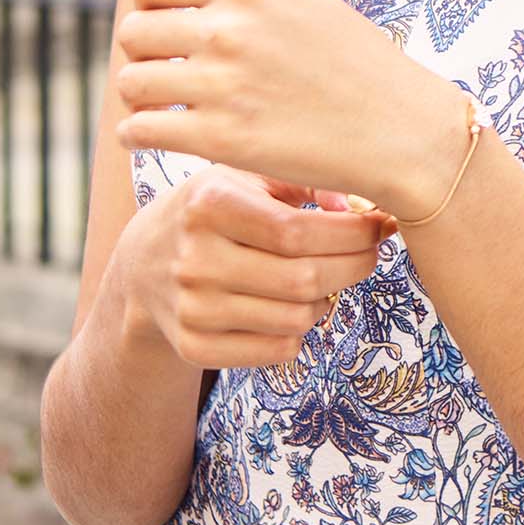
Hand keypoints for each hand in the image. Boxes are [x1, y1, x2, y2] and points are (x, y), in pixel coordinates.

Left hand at [113, 0, 428, 199]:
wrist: (396, 126)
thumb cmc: (348, 53)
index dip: (153, 4)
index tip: (174, 24)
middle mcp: (230, 29)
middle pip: (133, 31)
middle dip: (144, 51)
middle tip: (170, 68)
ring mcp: (224, 85)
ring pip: (130, 83)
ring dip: (139, 95)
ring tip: (164, 102)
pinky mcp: (222, 140)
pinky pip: (141, 131)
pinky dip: (140, 134)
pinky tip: (160, 133)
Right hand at [126, 164, 395, 370]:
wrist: (143, 262)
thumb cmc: (213, 209)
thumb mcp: (244, 175)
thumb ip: (303, 178)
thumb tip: (359, 208)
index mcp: (208, 204)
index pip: (297, 231)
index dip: (352, 235)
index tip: (380, 226)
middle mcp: (195, 258)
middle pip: (304, 279)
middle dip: (354, 266)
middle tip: (370, 253)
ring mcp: (192, 308)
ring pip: (297, 319)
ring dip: (327, 299)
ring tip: (324, 276)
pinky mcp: (193, 347)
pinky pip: (277, 349)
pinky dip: (300, 330)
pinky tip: (294, 305)